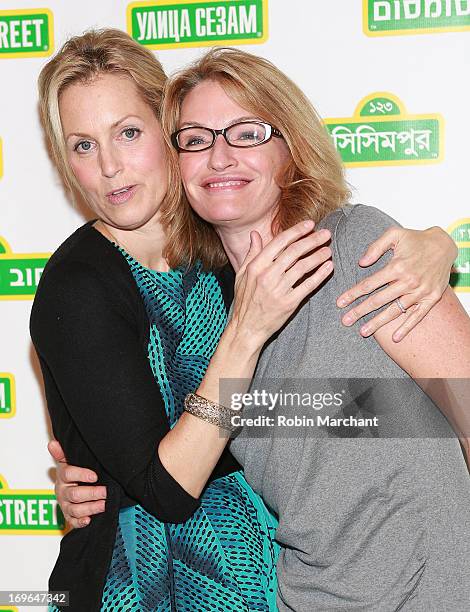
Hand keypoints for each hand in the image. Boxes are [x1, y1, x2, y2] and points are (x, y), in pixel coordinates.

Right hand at [48, 439, 105, 528]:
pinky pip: (72, 522)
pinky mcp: (69, 516)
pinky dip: (80, 522)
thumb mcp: (70, 461)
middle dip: (92, 493)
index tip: (95, 476)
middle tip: (105, 492)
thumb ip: (63, 453)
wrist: (71, 486)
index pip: (68, 474)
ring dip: (90, 507)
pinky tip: (88, 520)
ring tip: (104, 504)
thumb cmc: (74, 472)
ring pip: (75, 509)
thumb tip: (52, 443)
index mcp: (63, 476)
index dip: (81, 474)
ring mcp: (65, 505)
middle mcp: (62, 491)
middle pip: (74, 494)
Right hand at [230, 220, 332, 346]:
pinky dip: (320, 275)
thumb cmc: (244, 301)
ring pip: (303, 267)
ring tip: (328, 250)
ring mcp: (278, 290)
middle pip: (294, 252)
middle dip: (312, 240)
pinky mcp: (289, 303)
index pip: (279, 242)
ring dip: (318, 256)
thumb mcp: (242, 275)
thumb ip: (251, 254)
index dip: (296, 231)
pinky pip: (308, 285)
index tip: (309, 225)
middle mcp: (267, 276)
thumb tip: (255, 234)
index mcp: (256, 266)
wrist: (246, 328)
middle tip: (326, 234)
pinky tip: (328, 267)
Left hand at [337, 226, 456, 341]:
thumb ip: (376, 247)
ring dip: (378, 322)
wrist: (444, 245)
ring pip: (395, 311)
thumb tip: (361, 262)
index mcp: (397, 267)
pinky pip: (417, 316)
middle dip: (360, 311)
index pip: (369, 284)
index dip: (353, 294)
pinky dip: (406, 327)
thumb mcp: (395, 234)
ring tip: (363, 331)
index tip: (340, 303)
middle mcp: (408, 281)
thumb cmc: (417, 239)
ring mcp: (420, 291)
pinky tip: (395, 337)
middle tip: (345, 321)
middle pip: (378, 300)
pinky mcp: (431, 298)